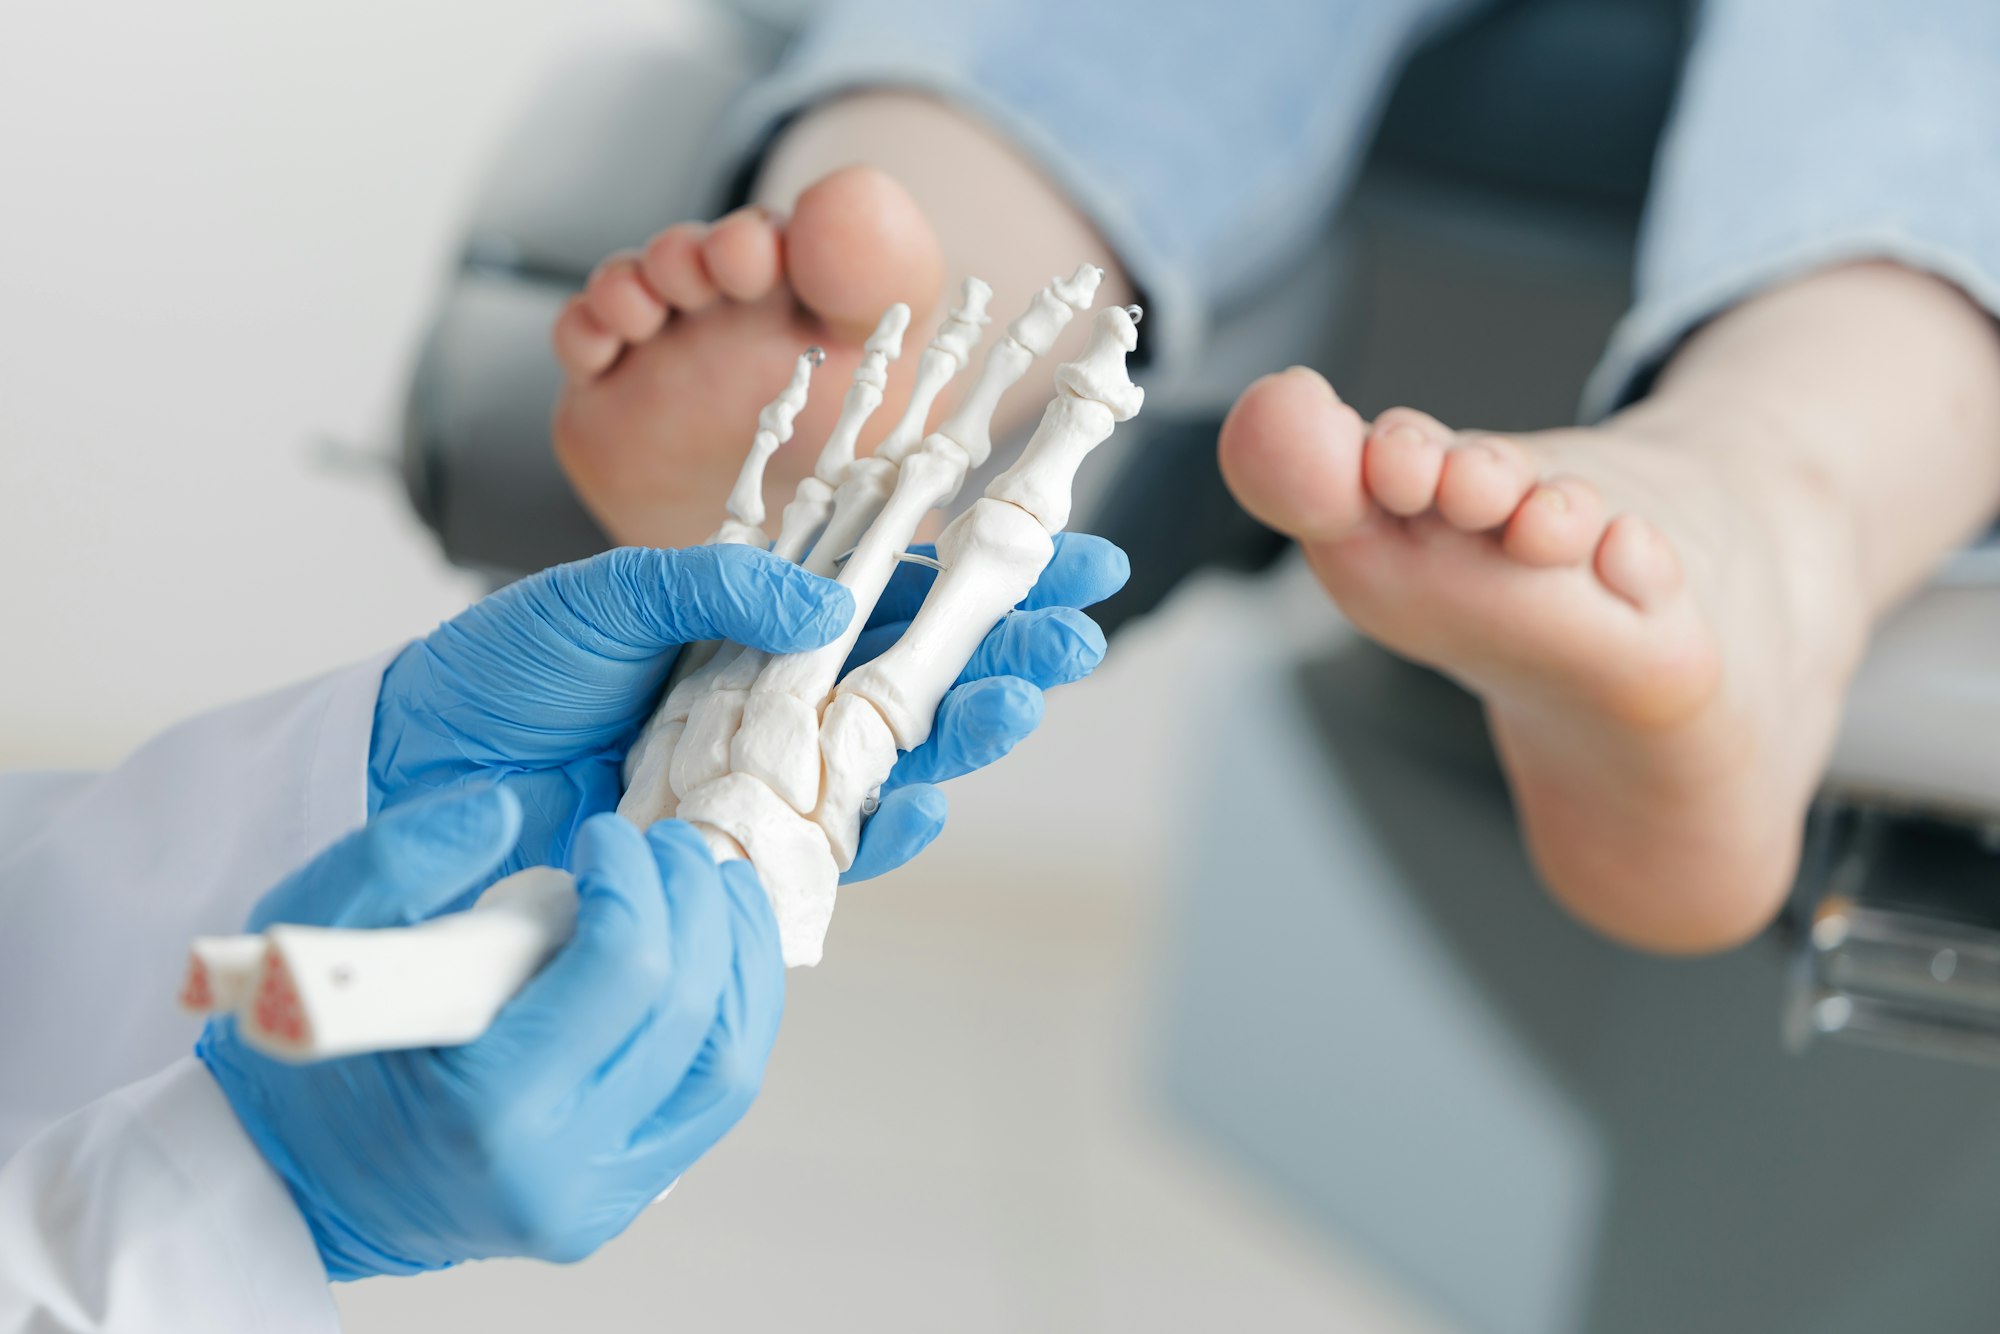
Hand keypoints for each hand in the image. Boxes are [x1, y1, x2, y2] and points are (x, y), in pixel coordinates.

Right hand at [199, 786, 780, 1275]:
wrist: (298, 1181)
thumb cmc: (305, 1054)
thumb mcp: (309, 936)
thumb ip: (398, 861)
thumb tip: (507, 810)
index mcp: (486, 1109)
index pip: (626, 973)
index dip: (637, 883)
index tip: (609, 834)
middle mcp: (558, 1170)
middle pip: (690, 1011)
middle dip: (695, 904)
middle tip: (669, 843)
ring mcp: (596, 1198)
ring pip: (728, 1062)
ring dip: (739, 956)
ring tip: (713, 883)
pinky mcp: (618, 1200)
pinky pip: (713, 1098)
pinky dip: (734, 1013)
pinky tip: (719, 948)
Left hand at [370, 535, 1127, 884]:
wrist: (430, 762)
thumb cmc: (514, 661)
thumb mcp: (609, 595)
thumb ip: (716, 588)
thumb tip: (821, 603)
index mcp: (767, 613)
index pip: (905, 585)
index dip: (991, 571)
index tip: (1074, 558)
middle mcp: (785, 690)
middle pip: (925, 671)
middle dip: (1009, 652)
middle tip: (1077, 637)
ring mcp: (769, 768)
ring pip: (896, 755)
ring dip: (965, 734)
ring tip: (1021, 705)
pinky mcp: (741, 843)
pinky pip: (833, 845)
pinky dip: (884, 830)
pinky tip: (930, 806)